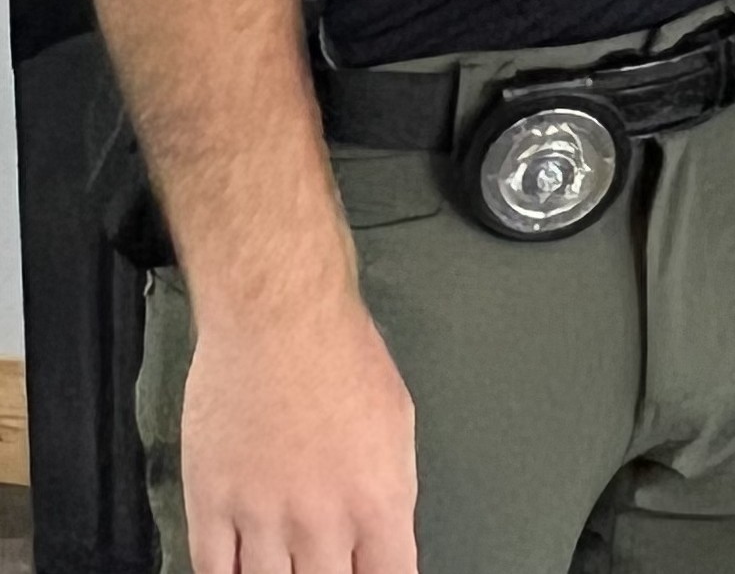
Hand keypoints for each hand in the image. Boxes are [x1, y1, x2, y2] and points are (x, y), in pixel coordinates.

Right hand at [182, 287, 417, 573]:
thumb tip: (384, 538)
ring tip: (282, 563)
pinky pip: (213, 573)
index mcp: (377, 500)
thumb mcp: (397, 420)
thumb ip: (390, 491)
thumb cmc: (339, 350)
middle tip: (318, 563)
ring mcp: (262, 516)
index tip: (365, 573)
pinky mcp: (212, 502)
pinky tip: (238, 569)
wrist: (278, 312)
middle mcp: (321, 520)